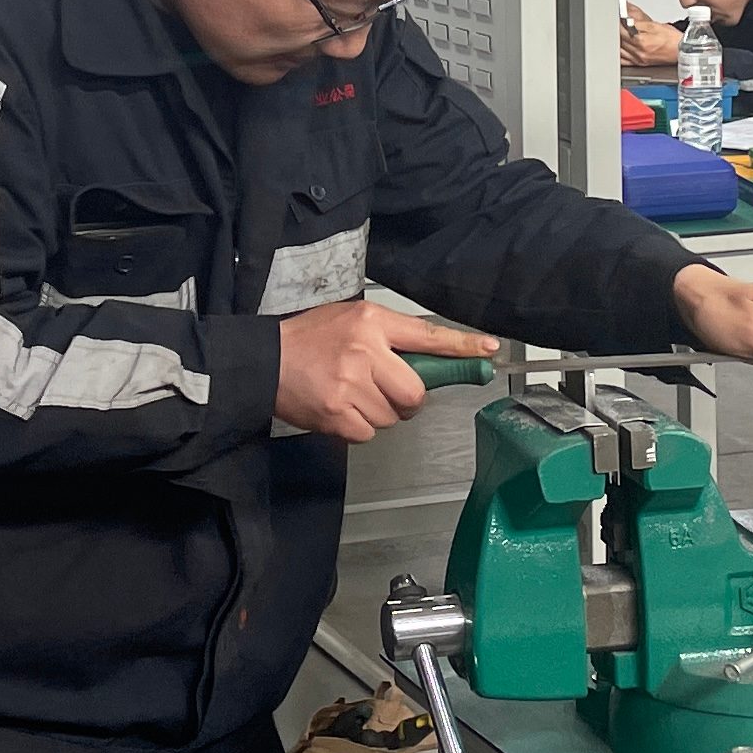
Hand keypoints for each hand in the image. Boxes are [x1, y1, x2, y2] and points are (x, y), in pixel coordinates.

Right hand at [275, 302, 496, 443]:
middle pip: (415, 392)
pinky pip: (369, 432)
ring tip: (351, 395)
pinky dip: (359, 427)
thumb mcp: (351, 320)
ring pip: (392, 416)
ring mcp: (350, 384)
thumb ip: (390, 337)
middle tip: (386, 392)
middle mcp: (364, 350)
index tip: (488, 350)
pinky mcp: (336, 413)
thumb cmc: (310, 339)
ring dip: (379, 413)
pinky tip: (340, 409)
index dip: (461, 346)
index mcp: (371, 322)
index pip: (427, 335)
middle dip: (407, 400)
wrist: (263, 362)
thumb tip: (429, 361)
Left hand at [617, 3, 679, 74]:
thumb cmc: (672, 39)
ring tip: (617, 34)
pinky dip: (618, 53)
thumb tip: (626, 17)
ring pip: (618, 49)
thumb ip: (638, 21)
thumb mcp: (655, 24)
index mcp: (642, 40)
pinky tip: (618, 47)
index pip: (622, 29)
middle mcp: (638, 51)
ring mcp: (638, 59)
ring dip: (616, 41)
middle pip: (619, 39)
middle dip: (616, 29)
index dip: (618, 21)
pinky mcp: (638, 64)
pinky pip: (622, 60)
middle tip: (614, 23)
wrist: (680, 51)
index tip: (616, 17)